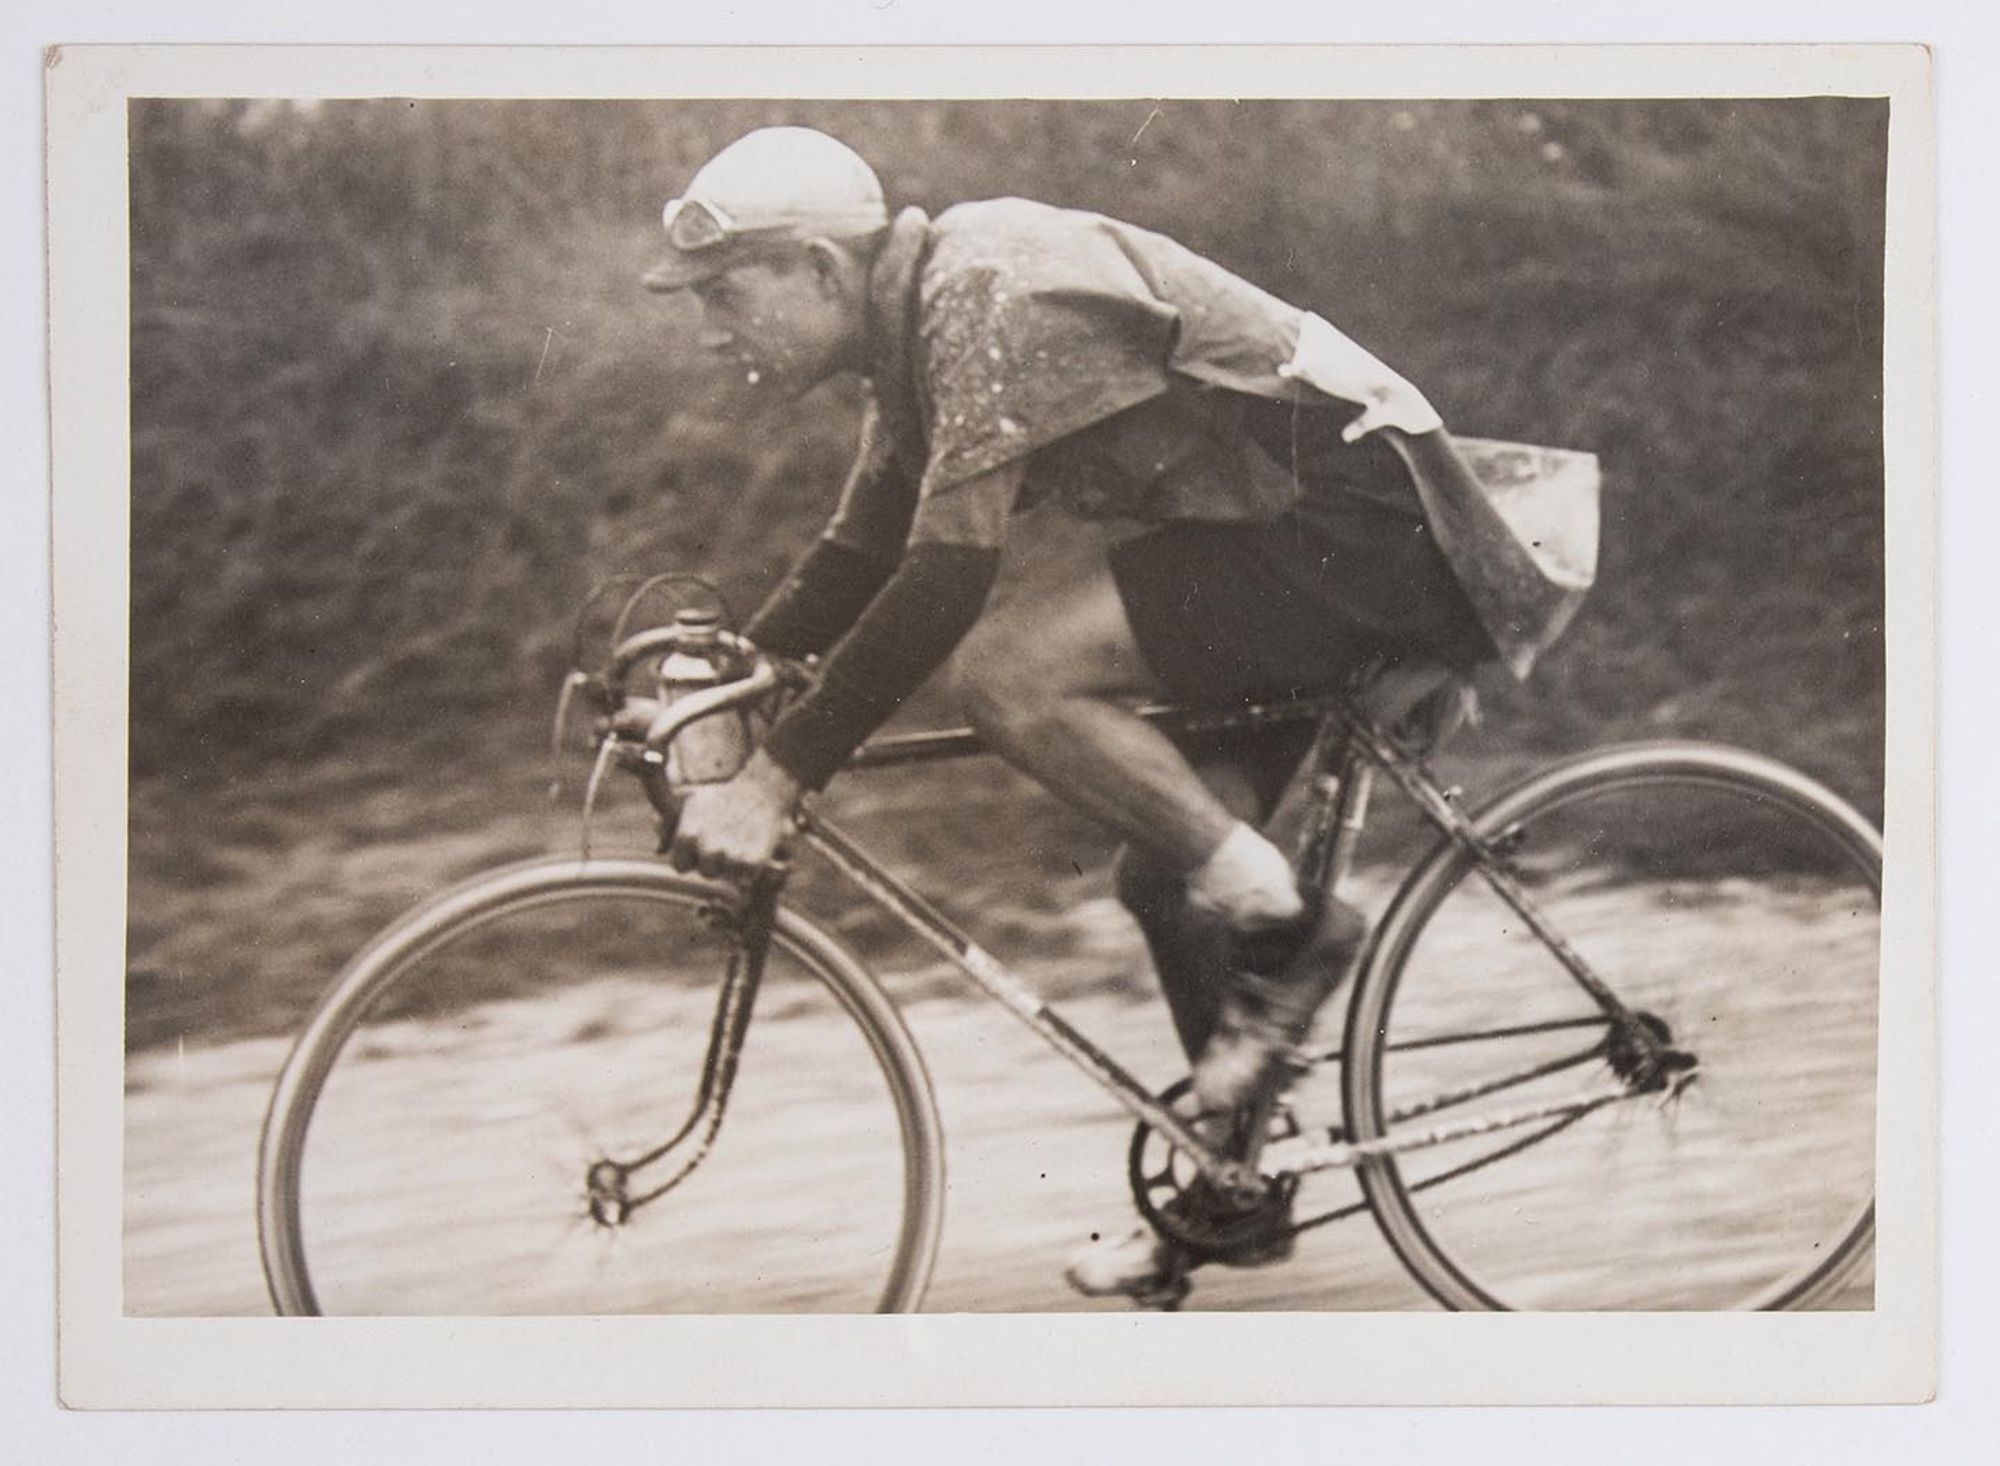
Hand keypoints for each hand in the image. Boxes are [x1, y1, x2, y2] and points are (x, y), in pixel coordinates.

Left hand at [666, 749, 802, 881]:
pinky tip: (754, 843)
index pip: (680, 866)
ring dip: (734, 864)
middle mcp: (708, 849)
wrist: (762, 783)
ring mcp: (731, 857)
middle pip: (706, 873)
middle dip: (715, 861)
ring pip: (728, 876)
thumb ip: (668, 826)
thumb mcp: (687, 800)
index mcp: (687, 835)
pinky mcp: (754, 862)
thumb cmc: (722, 791)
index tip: (703, 846)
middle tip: (727, 840)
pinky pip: (748, 876)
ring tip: (742, 839)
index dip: (692, 857)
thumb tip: (659, 850)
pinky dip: (753, 866)